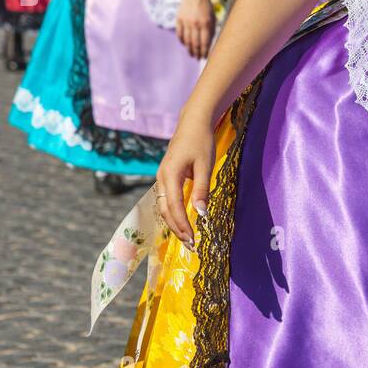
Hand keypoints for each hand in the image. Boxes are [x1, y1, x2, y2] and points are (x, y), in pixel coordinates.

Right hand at [154, 109, 216, 246]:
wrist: (193, 122)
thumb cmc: (201, 141)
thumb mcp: (205, 165)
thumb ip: (201, 189)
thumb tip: (200, 213)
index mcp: (170, 174)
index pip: (174, 206)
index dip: (182, 224)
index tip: (193, 239)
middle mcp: (162, 177)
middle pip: (165, 210)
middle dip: (177, 228)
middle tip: (191, 245)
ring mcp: (162, 177)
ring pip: (164, 206)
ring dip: (174, 223)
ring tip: (187, 238)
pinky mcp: (166, 177)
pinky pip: (167, 200)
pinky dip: (173, 213)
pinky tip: (182, 223)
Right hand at [175, 0, 215, 59]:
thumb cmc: (206, 6)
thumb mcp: (212, 17)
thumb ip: (211, 30)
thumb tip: (209, 45)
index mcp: (206, 23)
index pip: (205, 42)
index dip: (204, 52)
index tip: (204, 57)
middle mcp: (195, 23)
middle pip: (195, 43)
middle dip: (196, 53)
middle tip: (197, 58)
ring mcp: (186, 22)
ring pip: (186, 40)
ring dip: (189, 49)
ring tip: (191, 54)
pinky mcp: (179, 19)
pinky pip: (179, 34)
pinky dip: (182, 41)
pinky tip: (185, 44)